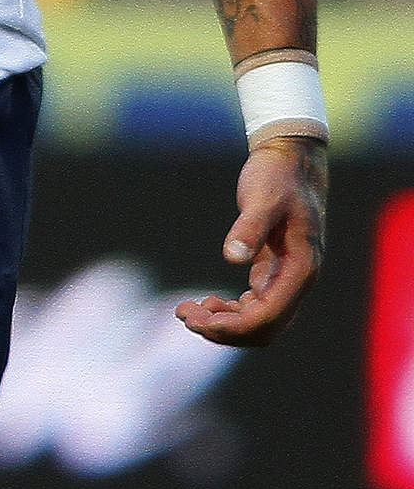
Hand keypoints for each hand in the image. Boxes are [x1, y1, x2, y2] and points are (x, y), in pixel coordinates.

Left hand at [175, 136, 325, 345]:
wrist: (290, 159)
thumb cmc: (277, 176)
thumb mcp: (262, 198)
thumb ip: (250, 227)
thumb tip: (233, 257)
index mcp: (302, 269)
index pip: (269, 316)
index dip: (235, 326)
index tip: (200, 321)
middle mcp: (298, 280)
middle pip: (265, 328)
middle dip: (226, 330)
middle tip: (187, 318)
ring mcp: (287, 278)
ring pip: (258, 321)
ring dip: (224, 323)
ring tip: (187, 312)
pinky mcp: (273, 271)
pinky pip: (254, 306)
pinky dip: (230, 311)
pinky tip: (206, 303)